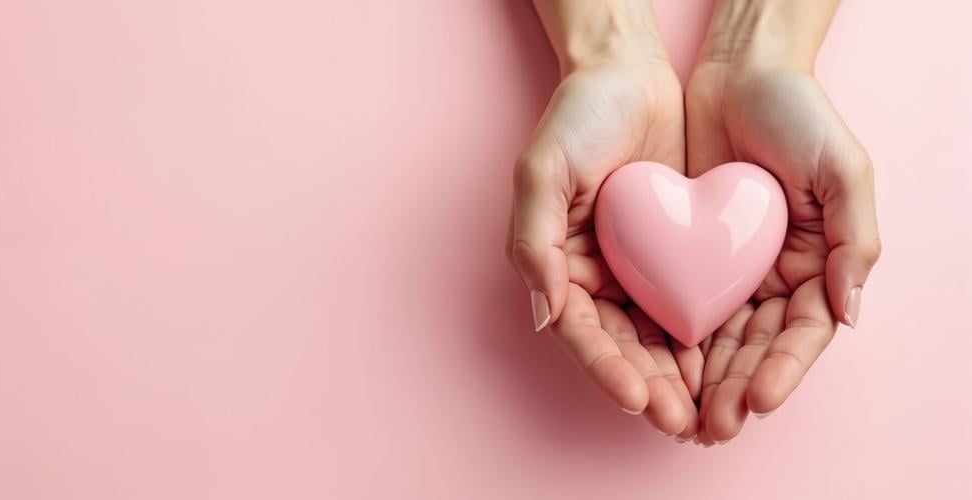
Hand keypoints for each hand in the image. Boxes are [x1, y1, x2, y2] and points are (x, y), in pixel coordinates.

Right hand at [507, 0, 699, 436]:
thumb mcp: (542, 169)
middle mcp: (595, 274)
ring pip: (658, 337)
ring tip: (708, 412)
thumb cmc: (579, 115)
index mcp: (557, 263)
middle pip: (622, 346)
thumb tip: (545, 314)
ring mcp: (636, 266)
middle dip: (651, 388)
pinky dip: (705, 339)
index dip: (606, 368)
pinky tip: (727, 366)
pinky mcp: (674, 252)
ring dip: (680, 378)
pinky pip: (690, 304)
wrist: (630, 71)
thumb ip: (534, 241)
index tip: (637, 398)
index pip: (581, 330)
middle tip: (682, 422)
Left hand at [684, 0, 881, 444]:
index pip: (801, 333)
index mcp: (817, 264)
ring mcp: (728, 268)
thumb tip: (851, 313)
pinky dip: (666, 341)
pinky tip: (651, 370)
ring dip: (698, 381)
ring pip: (713, 339)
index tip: (756, 399)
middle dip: (732, 389)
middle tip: (708, 426)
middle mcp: (773, 276)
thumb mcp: (843, 169)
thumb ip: (854, 239)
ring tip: (678, 416)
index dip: (782, 370)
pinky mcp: (684, 253)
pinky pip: (674, 306)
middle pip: (753, 348)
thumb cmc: (798, 113)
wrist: (736, 72)